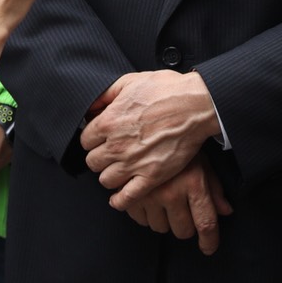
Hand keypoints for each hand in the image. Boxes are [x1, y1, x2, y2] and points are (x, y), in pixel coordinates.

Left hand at [81, 70, 219, 203]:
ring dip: (110, 175)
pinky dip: (120, 201)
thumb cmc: (166, 90)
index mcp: (109, 122)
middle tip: (111, 153)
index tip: (101, 139)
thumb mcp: (130, 81)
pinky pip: (126, 197)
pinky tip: (119, 198)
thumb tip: (90, 108)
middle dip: (100, 157)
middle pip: (92, 162)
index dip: (93, 139)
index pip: (85, 141)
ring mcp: (134, 163)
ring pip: (105, 180)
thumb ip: (105, 95)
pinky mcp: (152, 177)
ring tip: (119, 169)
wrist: (196, 104)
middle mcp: (117, 145)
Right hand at [120, 154, 232, 255]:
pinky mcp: (129, 194)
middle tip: (181, 210)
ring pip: (160, 227)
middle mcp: (172, 191)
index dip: (209, 241)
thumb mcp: (201, 162)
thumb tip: (225, 211)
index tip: (208, 248)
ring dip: (163, 219)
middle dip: (184, 225)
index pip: (206, 223)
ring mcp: (149, 194)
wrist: (146, 125)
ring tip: (162, 200)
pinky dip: (144, 214)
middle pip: (183, 230)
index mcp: (194, 182)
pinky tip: (147, 198)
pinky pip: (140, 220)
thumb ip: (214, 189)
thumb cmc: (178, 143)